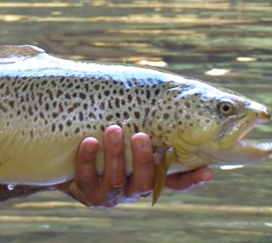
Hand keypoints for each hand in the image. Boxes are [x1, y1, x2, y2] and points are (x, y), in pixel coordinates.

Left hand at [56, 125, 213, 206]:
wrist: (63, 152)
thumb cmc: (100, 131)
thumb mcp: (122, 123)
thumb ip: (140, 111)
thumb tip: (149, 79)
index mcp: (147, 173)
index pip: (176, 180)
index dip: (192, 179)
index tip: (208, 169)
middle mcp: (132, 187)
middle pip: (146, 180)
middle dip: (145, 158)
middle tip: (142, 135)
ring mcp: (109, 192)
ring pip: (117, 179)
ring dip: (116, 155)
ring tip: (112, 129)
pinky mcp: (85, 191)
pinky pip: (87, 177)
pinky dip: (88, 159)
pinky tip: (89, 142)